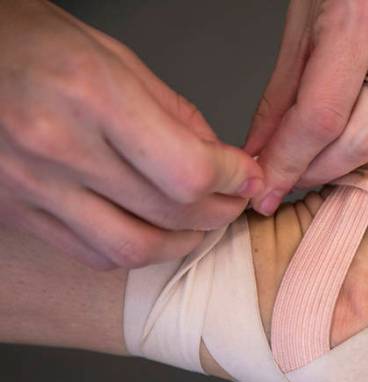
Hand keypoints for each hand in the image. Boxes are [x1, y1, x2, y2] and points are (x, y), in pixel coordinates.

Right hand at [0, 0, 263, 268]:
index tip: (246, 176)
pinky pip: (92, 254)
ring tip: (199, 225)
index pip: (189, 170)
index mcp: (89, 94)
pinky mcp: (18, 212)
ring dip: (181, 244)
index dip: (233, 180)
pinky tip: (150, 231)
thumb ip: (173, 113)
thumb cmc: (25, 41)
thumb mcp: (110, 55)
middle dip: (219, 213)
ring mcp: (32, 186)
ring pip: (133, 248)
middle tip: (234, 202)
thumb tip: (223, 161)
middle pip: (169, 213)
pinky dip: (134, 251)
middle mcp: (58, 146)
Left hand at [245, 0, 367, 214]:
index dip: (290, 161)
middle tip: (288, 179)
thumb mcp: (301, 16)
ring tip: (317, 139)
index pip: (322, 116)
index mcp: (363, 10)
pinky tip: (363, 98)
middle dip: (319, 169)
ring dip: (345, 146)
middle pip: (363, 139)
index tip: (268, 187)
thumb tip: (264, 151)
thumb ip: (282, 91)